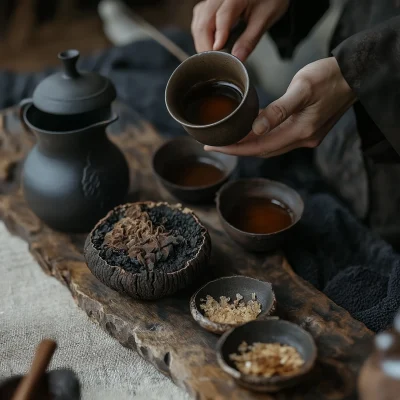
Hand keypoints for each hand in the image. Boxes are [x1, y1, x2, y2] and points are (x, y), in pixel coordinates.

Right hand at [191, 0, 289, 61]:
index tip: (218, 53)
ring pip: (198, 22)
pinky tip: (209, 45)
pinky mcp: (209, 5)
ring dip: (201, 42)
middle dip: (206, 44)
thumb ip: (250, 39)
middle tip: (214, 62)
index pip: (222, 16)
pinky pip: (199, 20)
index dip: (219, 36)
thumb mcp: (265, 18)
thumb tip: (237, 58)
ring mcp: (213, 0)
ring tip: (212, 56)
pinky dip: (201, 35)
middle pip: (204, 21)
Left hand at [204, 57, 356, 157]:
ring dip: (249, 145)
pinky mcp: (308, 131)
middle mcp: (302, 140)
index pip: (259, 147)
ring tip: (227, 140)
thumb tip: (256, 129)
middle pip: (262, 151)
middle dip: (237, 149)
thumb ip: (279, 110)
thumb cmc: (329, 76)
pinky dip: (263, 138)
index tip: (214, 147)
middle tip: (214, 144)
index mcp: (300, 131)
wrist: (355, 75)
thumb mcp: (302, 88)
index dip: (235, 149)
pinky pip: (279, 139)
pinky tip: (251, 132)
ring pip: (270, 147)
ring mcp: (306, 137)